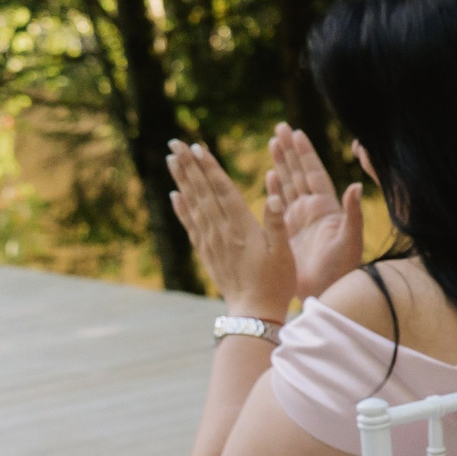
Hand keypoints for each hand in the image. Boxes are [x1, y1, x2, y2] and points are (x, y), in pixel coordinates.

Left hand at [166, 140, 292, 319]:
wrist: (254, 312)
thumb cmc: (276, 283)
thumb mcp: (284, 253)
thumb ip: (276, 224)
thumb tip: (272, 196)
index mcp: (241, 227)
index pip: (222, 190)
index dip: (209, 167)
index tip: (197, 147)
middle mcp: (221, 231)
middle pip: (202, 191)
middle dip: (189, 166)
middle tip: (176, 143)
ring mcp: (210, 242)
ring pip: (193, 204)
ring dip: (182, 180)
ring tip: (172, 159)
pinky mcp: (206, 252)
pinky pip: (190, 225)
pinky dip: (181, 208)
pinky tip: (175, 195)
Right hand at [264, 124, 364, 298]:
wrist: (325, 292)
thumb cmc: (342, 270)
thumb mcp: (350, 241)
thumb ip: (353, 213)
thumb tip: (356, 186)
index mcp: (326, 209)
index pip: (314, 173)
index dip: (305, 153)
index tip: (297, 132)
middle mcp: (312, 210)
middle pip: (299, 173)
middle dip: (290, 151)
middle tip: (280, 127)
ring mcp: (298, 220)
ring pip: (288, 184)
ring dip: (281, 163)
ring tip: (274, 141)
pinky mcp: (286, 232)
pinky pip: (278, 204)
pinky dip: (274, 189)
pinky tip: (270, 176)